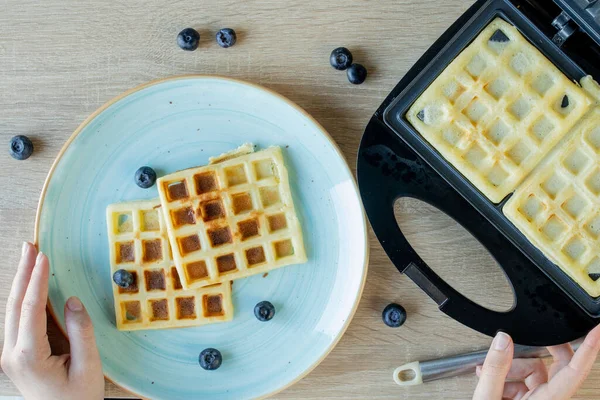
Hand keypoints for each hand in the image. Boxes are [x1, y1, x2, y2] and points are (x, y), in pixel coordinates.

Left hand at [1, 242, 103, 399]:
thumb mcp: (88, 367)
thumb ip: (81, 332)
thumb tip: (73, 301)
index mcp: (28, 357)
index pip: (31, 309)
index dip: (38, 280)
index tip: (44, 256)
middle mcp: (12, 354)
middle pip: (15, 304)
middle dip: (24, 272)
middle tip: (30, 246)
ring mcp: (10, 356)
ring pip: (12, 310)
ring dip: (22, 282)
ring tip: (30, 257)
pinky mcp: (17, 356)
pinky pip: (17, 320)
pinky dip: (24, 297)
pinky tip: (31, 284)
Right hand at [473, 325, 599, 399]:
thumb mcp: (488, 399)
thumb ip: (495, 369)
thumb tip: (502, 340)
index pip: (574, 371)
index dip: (589, 350)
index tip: (597, 332)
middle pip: (558, 368)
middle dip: (541, 351)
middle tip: (529, 338)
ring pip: (537, 373)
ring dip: (515, 368)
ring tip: (490, 375)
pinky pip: (527, 383)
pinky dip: (510, 378)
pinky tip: (492, 381)